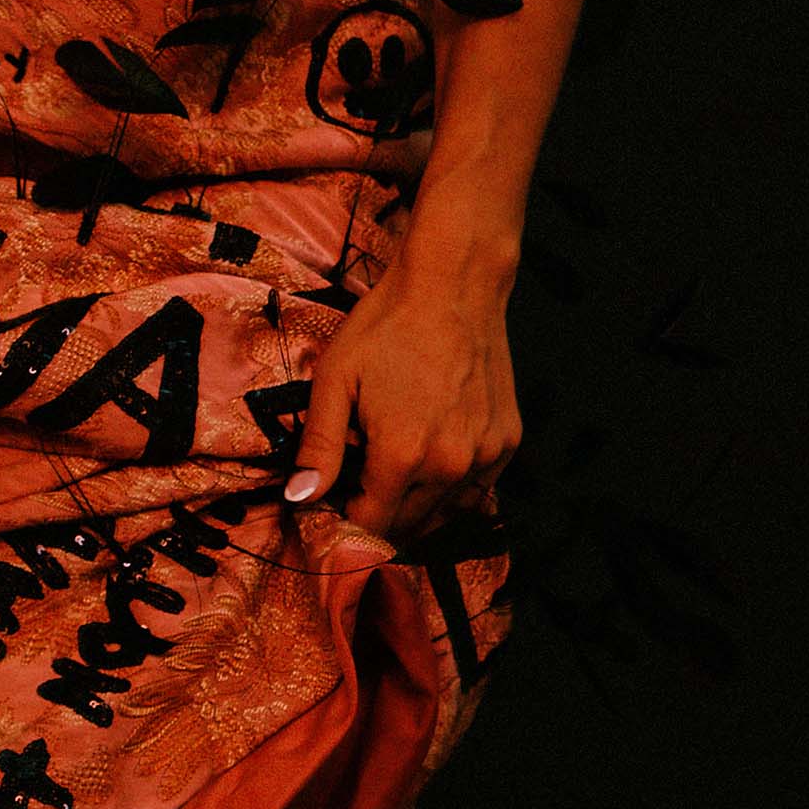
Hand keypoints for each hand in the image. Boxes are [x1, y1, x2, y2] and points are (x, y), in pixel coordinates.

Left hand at [284, 250, 520, 548]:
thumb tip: (300, 499)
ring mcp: (485, 455)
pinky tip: (431, 464)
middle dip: (377, 513)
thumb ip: (319, 446)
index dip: (345, 518)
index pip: (371, 525)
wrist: (453, 284)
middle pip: (407, 525)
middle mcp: (449, 465)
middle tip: (358, 482)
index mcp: (402, 456)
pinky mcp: (507, 441)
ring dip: (415, 508)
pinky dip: (451, 490)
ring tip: (392, 473)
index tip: (334, 498)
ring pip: (444, 514)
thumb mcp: (336, 378)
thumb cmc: (389, 325)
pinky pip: (476, 491)